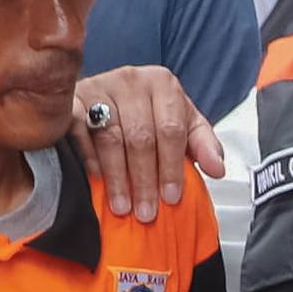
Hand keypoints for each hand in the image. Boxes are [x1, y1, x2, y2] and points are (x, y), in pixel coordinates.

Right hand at [74, 64, 224, 217]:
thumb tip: (218, 168)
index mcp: (162, 84)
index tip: (170, 197)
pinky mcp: (74, 99)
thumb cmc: (149, 112)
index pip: (171, 130)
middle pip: (141, 137)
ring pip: (110, 138)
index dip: (171, 168)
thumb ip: (203, 144)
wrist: (109, 94)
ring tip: (123, 206)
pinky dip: (88, 158)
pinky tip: (97, 180)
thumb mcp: (183, 122)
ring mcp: (100, 87)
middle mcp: (132, 80)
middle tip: (146, 211)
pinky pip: (79, 131)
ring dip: (117, 178)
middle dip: (144, 180)